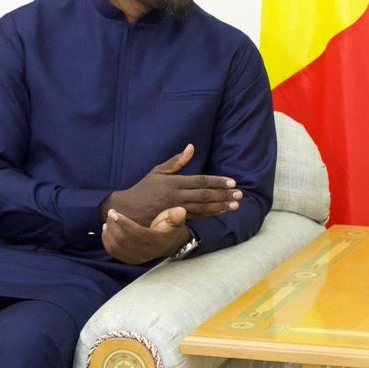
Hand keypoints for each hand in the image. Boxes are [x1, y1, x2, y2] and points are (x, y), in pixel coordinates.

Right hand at [102, 144, 241, 224]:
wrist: (127, 211)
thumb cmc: (144, 189)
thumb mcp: (158, 172)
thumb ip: (176, 161)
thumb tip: (191, 147)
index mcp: (173, 183)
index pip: (200, 181)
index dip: (217, 182)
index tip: (232, 182)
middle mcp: (176, 196)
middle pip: (205, 195)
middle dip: (224, 195)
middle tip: (240, 194)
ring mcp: (176, 210)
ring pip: (203, 208)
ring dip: (221, 206)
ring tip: (235, 205)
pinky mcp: (175, 220)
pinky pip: (196, 217)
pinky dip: (210, 215)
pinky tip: (221, 212)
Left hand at [102, 206, 190, 264]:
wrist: (168, 244)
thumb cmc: (169, 228)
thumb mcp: (175, 220)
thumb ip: (176, 216)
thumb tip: (180, 211)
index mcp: (157, 242)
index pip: (136, 233)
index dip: (123, 223)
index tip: (114, 212)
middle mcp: (146, 252)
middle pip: (123, 240)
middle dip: (113, 225)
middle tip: (111, 213)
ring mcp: (137, 258)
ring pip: (116, 247)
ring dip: (109, 232)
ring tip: (109, 220)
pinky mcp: (129, 260)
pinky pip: (113, 252)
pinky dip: (106, 240)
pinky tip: (107, 229)